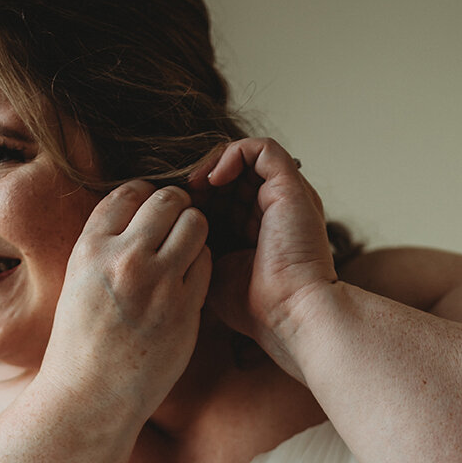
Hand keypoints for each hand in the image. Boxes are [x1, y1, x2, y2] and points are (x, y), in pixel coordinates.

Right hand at [43, 181, 210, 419]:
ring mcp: (158, 285)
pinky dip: (201, 265)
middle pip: (170, 200)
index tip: (149, 215)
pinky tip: (188, 281)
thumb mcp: (79, 281)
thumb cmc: (81, 342)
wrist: (89, 397)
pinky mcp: (185, 310)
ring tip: (184, 253)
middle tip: (175, 229)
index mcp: (91, 249)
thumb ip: (106, 245)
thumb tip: (139, 213)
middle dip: (176, 208)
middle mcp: (125, 260)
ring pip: (196, 225)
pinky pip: (207, 263)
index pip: (130, 191)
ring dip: (194, 233)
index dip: (145, 198)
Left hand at [189, 138, 338, 379]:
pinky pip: (261, 149)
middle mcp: (277, 210)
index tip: (175, 213)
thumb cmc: (256, 306)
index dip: (199, 199)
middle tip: (179, 196)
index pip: (227, 199)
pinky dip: (232, 155)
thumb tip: (170, 234)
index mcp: (262, 231)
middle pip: (235, 177)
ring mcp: (286, 196)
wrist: (290, 313)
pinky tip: (211, 180)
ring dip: (213, 166)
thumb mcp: (215, 273)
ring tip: (193, 186)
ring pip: (246, 159)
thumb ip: (199, 249)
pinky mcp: (290, 186)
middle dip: (203, 183)